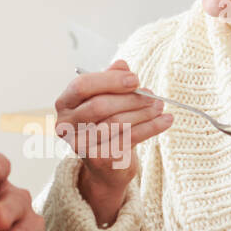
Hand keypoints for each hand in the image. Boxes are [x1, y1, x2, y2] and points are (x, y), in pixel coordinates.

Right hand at [54, 59, 172, 224]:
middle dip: (130, 98)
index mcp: (65, 104)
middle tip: (151, 95)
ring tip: (160, 106)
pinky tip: (165, 120)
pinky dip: (151, 127)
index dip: (110, 81)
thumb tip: (122, 65)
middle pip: (100, 105)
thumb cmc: (105, 124)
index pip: (82, 86)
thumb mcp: (106, 98)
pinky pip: (130, 138)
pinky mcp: (100, 159)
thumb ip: (110, 80)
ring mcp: (81, 145)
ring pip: (117, 122)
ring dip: (143, 112)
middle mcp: (66, 126)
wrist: (107, 165)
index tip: (135, 79)